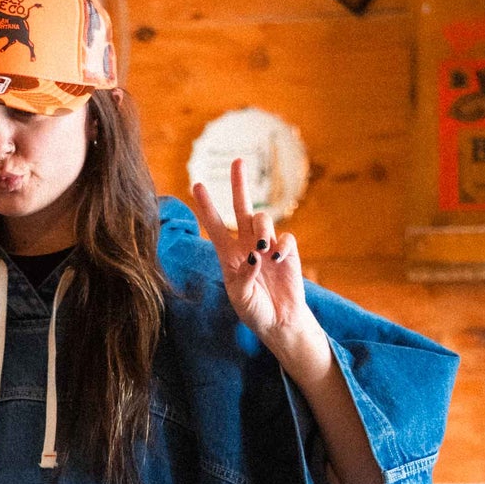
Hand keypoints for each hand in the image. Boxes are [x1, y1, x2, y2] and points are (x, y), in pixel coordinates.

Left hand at [191, 159, 325, 364]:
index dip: (207, 206)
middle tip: (238, 161)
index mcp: (229, 255)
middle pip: (242, 207)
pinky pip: (286, 238)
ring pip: (264, 219)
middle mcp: (247, 245)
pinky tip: (278, 259)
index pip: (215, 226)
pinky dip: (282, 246)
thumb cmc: (254, 311)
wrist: (278, 322)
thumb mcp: (241, 298)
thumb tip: (254, 256)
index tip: (197, 185)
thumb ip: (245, 277)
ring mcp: (268, 246)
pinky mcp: (287, 252)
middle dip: (239, 184)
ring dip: (262, 229)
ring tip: (262, 249)